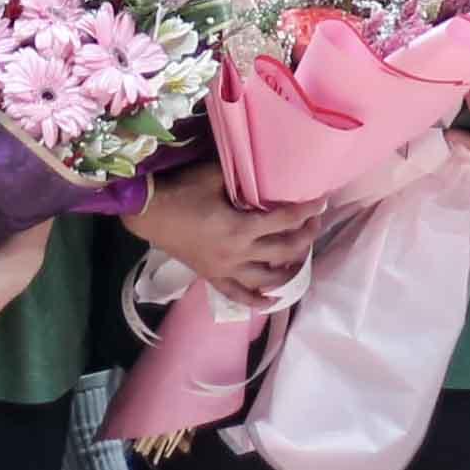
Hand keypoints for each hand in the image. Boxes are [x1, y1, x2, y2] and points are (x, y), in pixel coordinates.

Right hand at [132, 175, 323, 306]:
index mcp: (241, 228)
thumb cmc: (181, 190)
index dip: (306, 211)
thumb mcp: (214, 175)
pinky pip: (238, 295)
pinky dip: (256, 301)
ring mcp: (226, 269)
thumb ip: (242, 176)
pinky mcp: (212, 277)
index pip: (285, 221)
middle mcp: (238, 254)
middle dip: (305, 237)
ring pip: (267, 279)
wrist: (148, 214)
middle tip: (315, 224)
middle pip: (284, 251)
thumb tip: (264, 168)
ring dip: (289, 270)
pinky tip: (272, 300)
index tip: (321, 202)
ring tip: (300, 257)